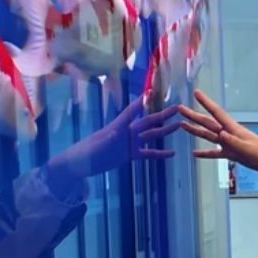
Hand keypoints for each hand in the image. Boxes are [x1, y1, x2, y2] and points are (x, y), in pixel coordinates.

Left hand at [47, 100, 180, 180]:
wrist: (78, 165)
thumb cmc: (85, 153)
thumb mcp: (97, 145)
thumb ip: (108, 139)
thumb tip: (115, 133)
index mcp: (118, 127)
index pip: (132, 112)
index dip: (142, 102)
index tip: (152, 92)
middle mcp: (126, 132)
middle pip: (147, 121)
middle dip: (162, 114)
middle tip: (177, 108)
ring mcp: (129, 143)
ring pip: (150, 135)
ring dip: (164, 131)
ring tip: (179, 126)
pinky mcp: (130, 155)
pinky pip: (147, 153)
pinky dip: (159, 153)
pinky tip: (171, 154)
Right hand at [178, 91, 257, 183]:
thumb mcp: (249, 149)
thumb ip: (234, 142)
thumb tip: (220, 135)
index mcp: (234, 129)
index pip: (217, 113)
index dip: (206, 103)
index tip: (196, 92)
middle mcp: (230, 134)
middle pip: (208, 122)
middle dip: (194, 115)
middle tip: (180, 108)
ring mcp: (230, 144)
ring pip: (209, 135)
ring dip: (196, 131)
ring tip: (181, 125)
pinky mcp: (233, 154)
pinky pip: (216, 152)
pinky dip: (205, 153)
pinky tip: (195, 153)